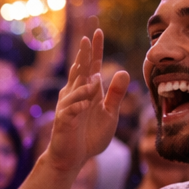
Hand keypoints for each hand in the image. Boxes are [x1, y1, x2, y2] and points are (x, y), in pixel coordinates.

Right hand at [45, 26, 128, 175]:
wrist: (73, 157)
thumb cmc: (89, 135)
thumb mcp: (110, 114)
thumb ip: (116, 94)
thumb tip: (124, 71)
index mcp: (88, 91)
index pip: (93, 66)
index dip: (95, 49)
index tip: (97, 31)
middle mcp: (76, 94)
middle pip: (80, 70)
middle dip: (84, 55)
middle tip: (86, 38)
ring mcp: (68, 107)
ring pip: (75, 88)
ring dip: (85, 84)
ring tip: (96, 82)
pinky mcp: (63, 121)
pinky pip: (70, 109)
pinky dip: (78, 105)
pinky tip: (85, 105)